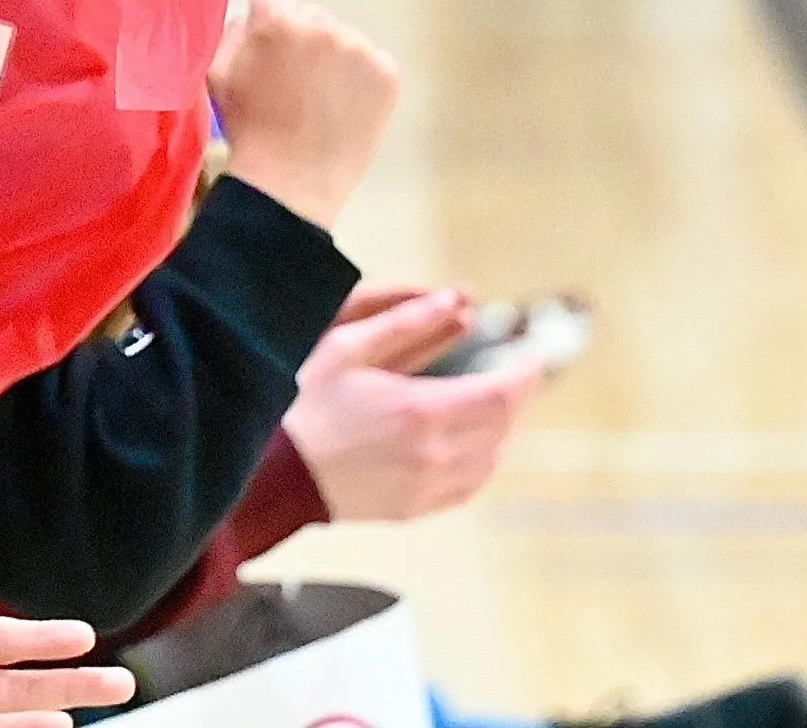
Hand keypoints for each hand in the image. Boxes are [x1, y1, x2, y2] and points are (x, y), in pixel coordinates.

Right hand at [209, 0, 399, 232]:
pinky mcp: (388, 74)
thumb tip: (257, 16)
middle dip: (303, 39)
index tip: (270, 52)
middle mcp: (323, 26)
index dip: (270, 22)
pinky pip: (371, 61)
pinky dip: (360, 79)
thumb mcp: (217, 72)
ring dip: (333, 59)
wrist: (293, 183)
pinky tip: (345, 106)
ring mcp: (360, 49)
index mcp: (277, 22)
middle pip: (312, 16)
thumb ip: (235, 31)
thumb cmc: (249, 128)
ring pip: (343, 38)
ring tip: (322, 99)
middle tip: (296, 81)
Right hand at [284, 286, 542, 519]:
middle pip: (503, 425)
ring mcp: (428, 486)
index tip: (533, 351)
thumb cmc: (303, 402)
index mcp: (420, 410)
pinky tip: (470, 441)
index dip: (526, 372)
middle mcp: (434, 454)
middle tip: (515, 369)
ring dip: (501, 427)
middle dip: (516, 394)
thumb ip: (405, 324)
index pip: (501, 393)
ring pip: (492, 457)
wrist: (273, 470)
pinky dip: (483, 459)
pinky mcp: (417, 507)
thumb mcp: (347, 347)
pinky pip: (470, 484)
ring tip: (490, 399)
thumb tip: (454, 301)